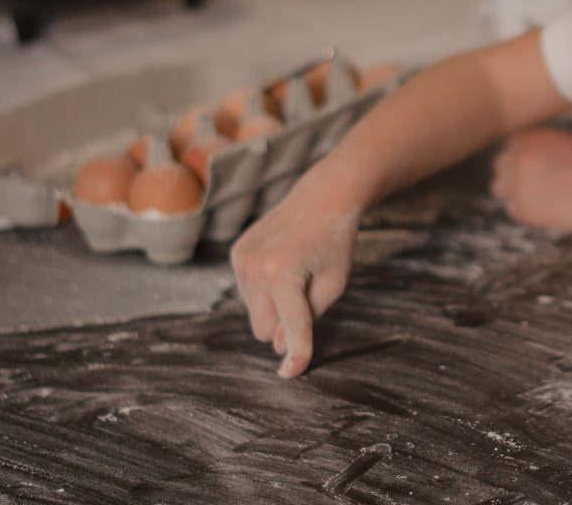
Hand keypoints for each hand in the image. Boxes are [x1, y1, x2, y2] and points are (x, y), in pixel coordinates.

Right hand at [229, 164, 362, 377]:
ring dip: (274, 307)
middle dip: (284, 326)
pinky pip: (247, 293)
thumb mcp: (334, 283)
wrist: (322, 197)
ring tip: (297, 274)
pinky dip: (264, 290)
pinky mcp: (236, 254)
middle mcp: (255, 267)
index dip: (296, 354)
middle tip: (308, 297)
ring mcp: (241, 260)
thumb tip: (278, 345)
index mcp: (284, 274)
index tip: (291, 374)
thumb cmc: (335, 241)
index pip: (291, 328)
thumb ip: (309, 318)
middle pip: (264, 330)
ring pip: (254, 314)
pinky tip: (283, 265)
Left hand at [490, 129, 571, 231]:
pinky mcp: (523, 210)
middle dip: (513, 173)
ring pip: (499, 188)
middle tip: (534, 183)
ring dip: (513, 192)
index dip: (521, 156)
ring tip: (538, 197)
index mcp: (531, 139)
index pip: (511, 146)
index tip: (535, 166)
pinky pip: (512, 209)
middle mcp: (519, 158)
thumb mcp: (571, 139)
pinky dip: (524, 211)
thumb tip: (536, 150)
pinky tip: (546, 209)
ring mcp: (518, 185)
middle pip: (500, 165)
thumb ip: (546, 143)